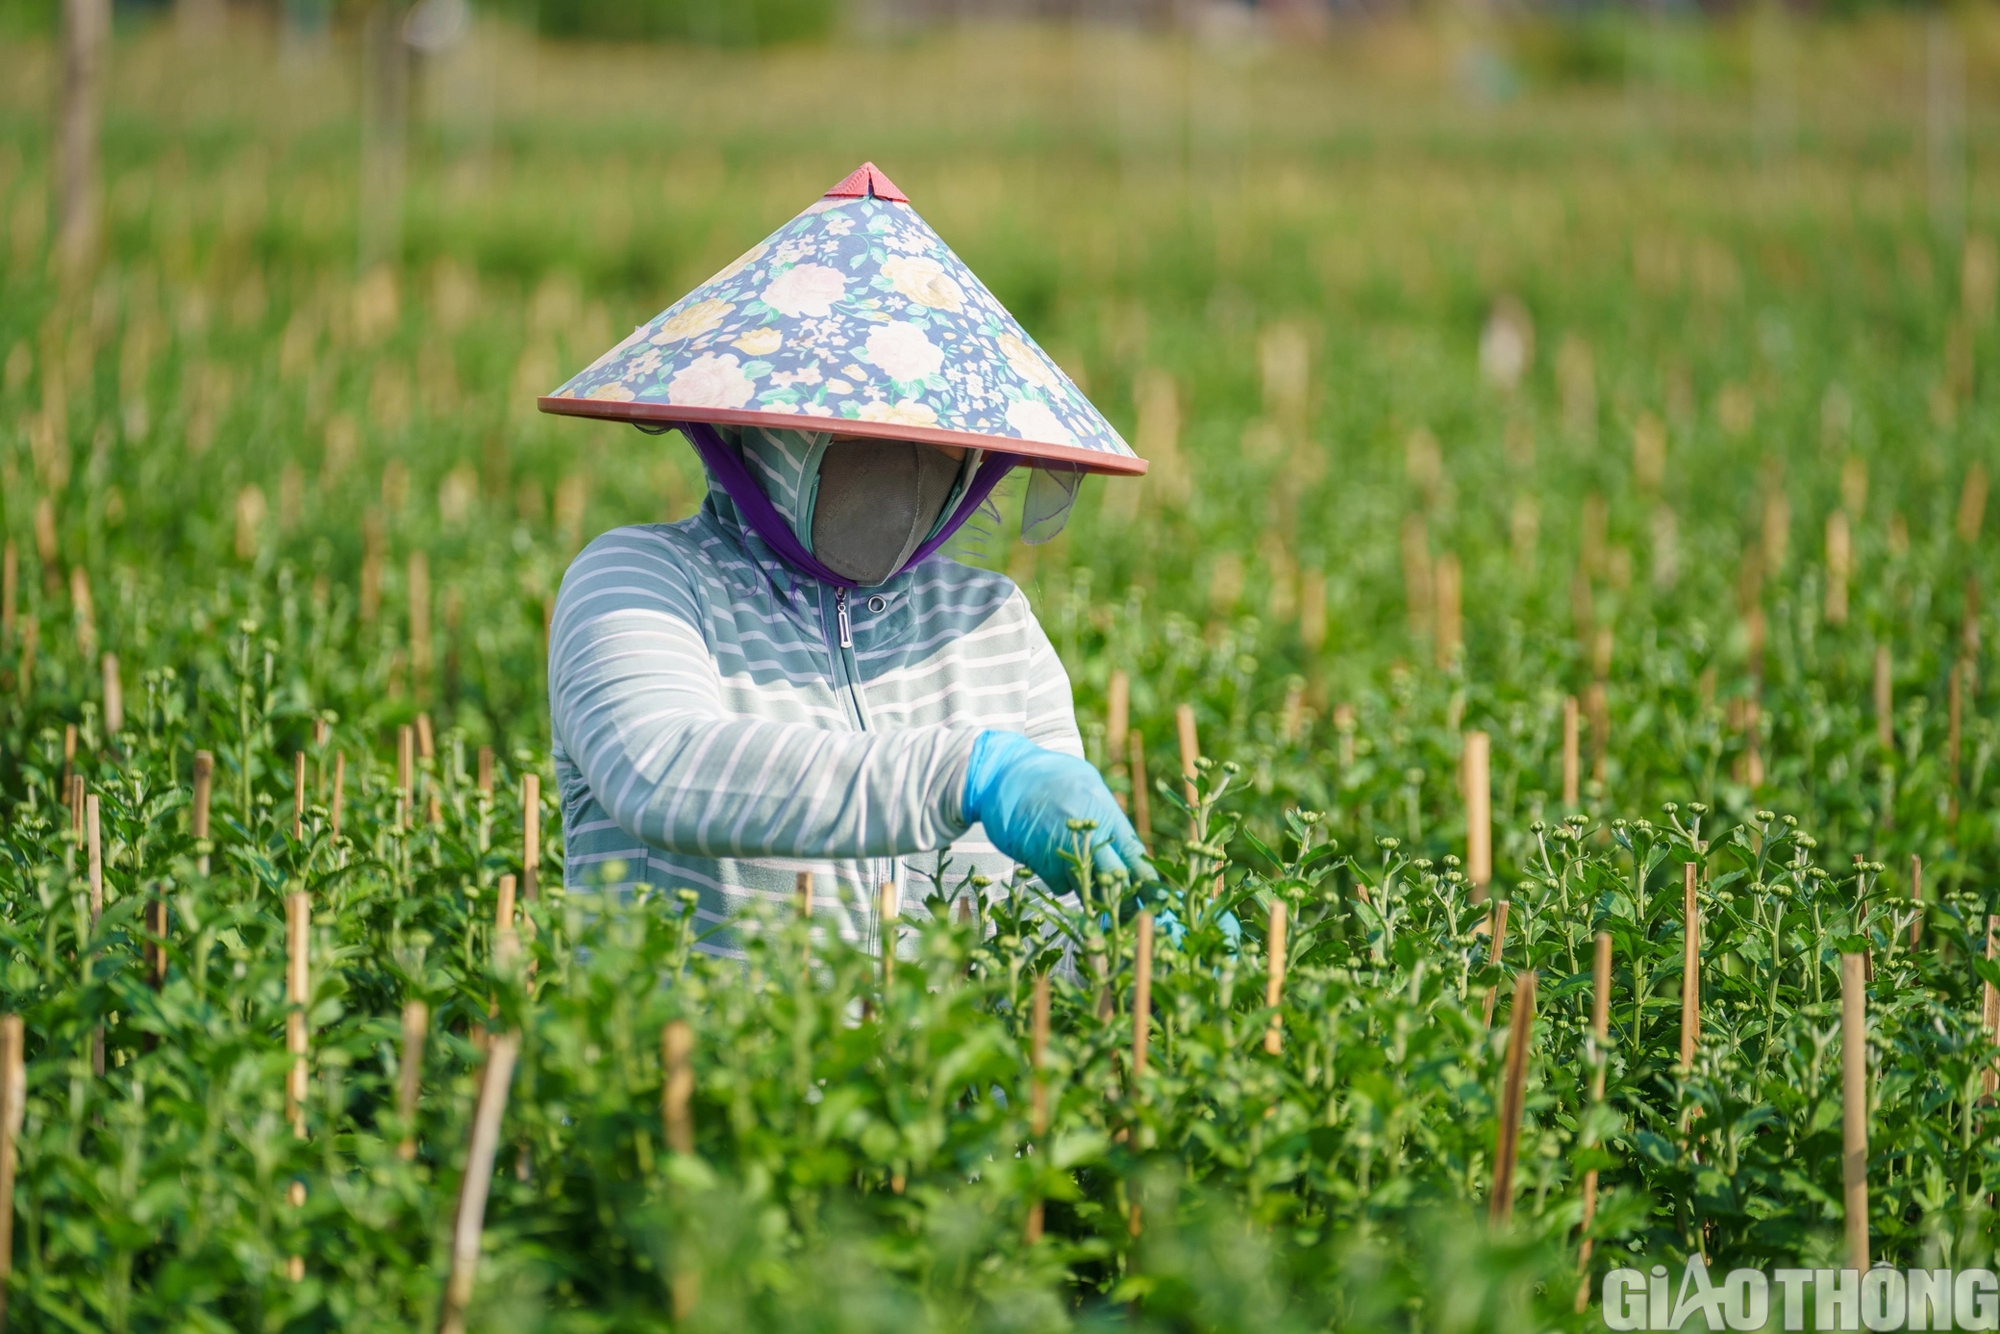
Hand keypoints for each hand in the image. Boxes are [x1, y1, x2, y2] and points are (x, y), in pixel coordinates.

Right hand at [962, 731, 1153, 897]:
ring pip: (1085, 886)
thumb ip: (1109, 820)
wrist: (1005, 773)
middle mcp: (1084, 832)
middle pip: (1113, 880)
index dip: (1151, 885)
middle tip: (1135, 916)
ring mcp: (1059, 848)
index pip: (1135, 856)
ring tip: (1080, 870)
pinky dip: (1061, 878)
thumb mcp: (1090, 787)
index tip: (1163, 904)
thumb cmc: (1053, 776)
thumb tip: (1132, 855)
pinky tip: (1052, 855)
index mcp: (1104, 813)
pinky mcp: (1037, 860)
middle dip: (1126, 902)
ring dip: (1090, 888)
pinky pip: (1059, 883)